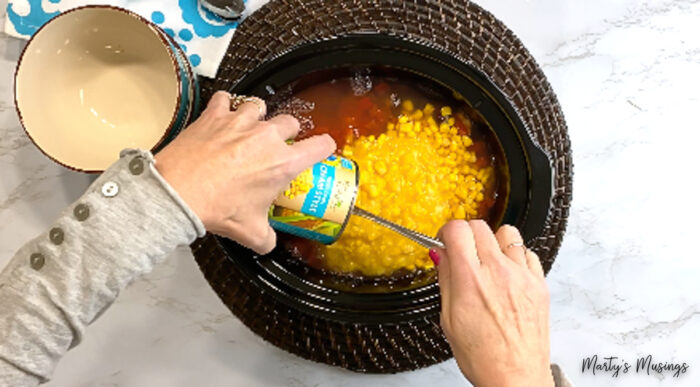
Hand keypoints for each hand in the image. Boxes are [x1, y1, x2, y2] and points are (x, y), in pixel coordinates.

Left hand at [154, 91, 335, 253]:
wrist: (179, 194)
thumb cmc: (216, 208)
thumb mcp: (250, 232)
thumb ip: (267, 237)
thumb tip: (268, 242)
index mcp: (282, 163)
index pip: (319, 146)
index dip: (325, 147)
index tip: (322, 148)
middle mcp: (265, 137)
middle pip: (290, 122)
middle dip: (288, 132)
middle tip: (278, 145)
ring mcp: (240, 123)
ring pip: (260, 106)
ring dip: (259, 116)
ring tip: (250, 127)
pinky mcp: (214, 116)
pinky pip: (225, 98)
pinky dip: (225, 104)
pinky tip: (223, 114)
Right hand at [433, 220, 552, 386]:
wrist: (515, 378)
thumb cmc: (483, 356)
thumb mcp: (449, 318)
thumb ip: (446, 279)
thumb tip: (441, 254)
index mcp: (470, 280)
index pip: (457, 229)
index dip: (447, 232)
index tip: (446, 241)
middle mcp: (498, 272)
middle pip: (480, 226)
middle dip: (467, 235)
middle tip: (463, 251)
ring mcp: (522, 276)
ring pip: (507, 233)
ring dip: (494, 242)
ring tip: (488, 260)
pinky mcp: (539, 284)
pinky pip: (528, 253)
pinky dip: (516, 257)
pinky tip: (508, 273)